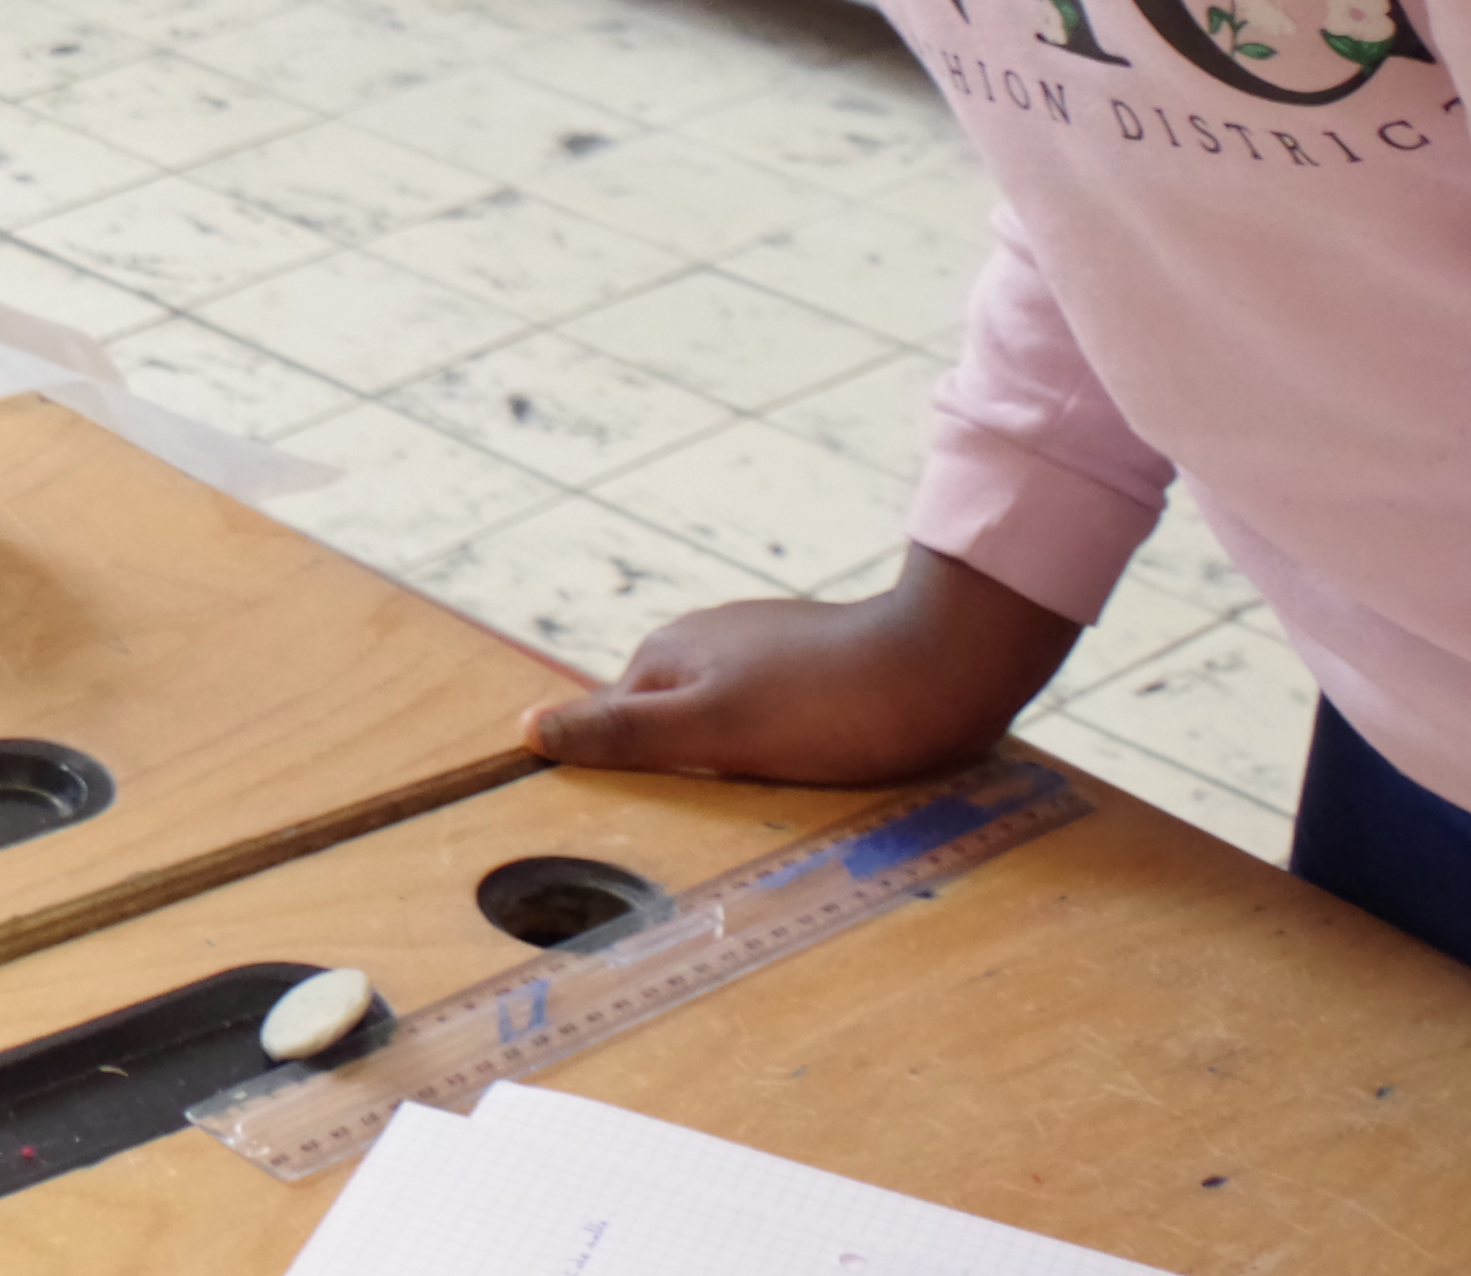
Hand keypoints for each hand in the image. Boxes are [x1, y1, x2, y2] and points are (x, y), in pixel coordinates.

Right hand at [524, 542, 1083, 784]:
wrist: (945, 666)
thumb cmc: (827, 706)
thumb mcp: (711, 731)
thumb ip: (619, 733)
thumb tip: (525, 730)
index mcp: (665, 655)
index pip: (610, 730)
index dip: (625, 779)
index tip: (654, 829)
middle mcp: (702, 641)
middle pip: (668, 728)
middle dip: (687, 776)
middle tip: (728, 827)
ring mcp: (758, 647)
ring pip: (724, 723)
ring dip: (739, 765)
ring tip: (779, 803)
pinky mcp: (811, 661)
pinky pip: (774, 716)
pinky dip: (783, 747)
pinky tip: (817, 770)